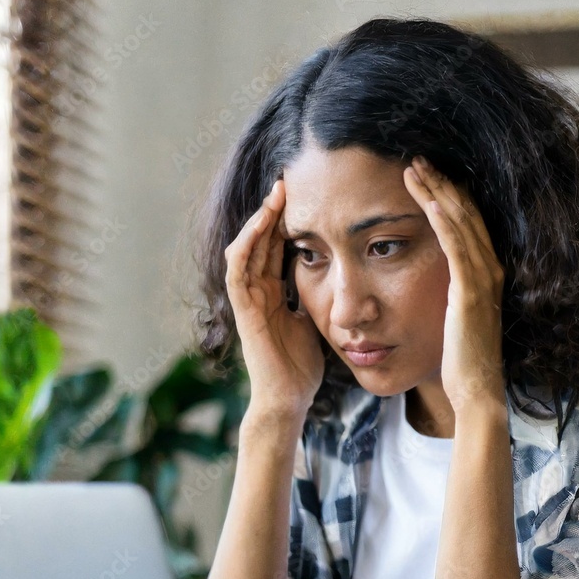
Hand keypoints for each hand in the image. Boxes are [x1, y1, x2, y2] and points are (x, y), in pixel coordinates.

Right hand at [224, 179, 324, 419]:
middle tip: (290, 180)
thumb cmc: (302, 367)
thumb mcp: (316, 322)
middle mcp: (257, 291)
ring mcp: (247, 300)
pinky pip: (238, 270)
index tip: (307, 195)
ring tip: (277, 193)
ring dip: (259, 219)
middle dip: (273, 210)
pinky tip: (262, 223)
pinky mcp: (243, 311)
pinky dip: (247, 244)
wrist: (289, 399)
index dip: (288, 220)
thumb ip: (318, 298)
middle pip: (260, 240)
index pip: (276, 247)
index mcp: (274, 293)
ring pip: (245, 248)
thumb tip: (340, 277)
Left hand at [403, 155, 505, 412]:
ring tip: (413, 168)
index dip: (449, 196)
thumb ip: (452, 298)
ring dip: (437, 192)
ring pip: (460, 223)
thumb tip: (435, 289)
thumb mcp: (456, 321)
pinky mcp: (469, 293)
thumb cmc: (462, 363)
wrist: (477, 392)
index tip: (425, 175)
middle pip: (466, 214)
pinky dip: (444, 220)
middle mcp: (490, 271)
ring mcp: (483, 280)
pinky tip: (428, 199)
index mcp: (486, 276)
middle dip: (441, 183)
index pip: (468, 224)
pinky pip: (457, 247)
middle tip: (416, 159)